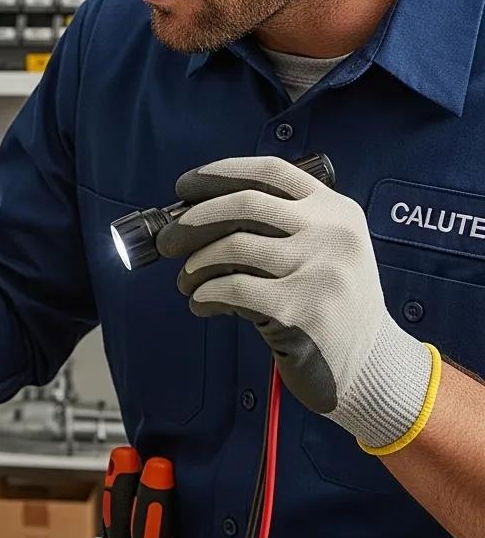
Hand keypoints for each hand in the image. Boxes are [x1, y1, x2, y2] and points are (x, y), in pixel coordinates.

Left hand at [156, 156, 439, 452]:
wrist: (370, 365)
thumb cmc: (329, 304)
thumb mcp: (322, 250)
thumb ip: (277, 227)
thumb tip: (195, 216)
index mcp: (334, 210)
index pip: (269, 171)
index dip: (219, 173)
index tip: (184, 187)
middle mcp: (331, 233)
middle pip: (243, 204)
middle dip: (192, 221)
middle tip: (167, 242)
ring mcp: (320, 270)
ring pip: (232, 247)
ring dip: (194, 265)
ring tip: (186, 282)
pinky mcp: (302, 309)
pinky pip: (232, 289)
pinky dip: (204, 295)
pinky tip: (200, 303)